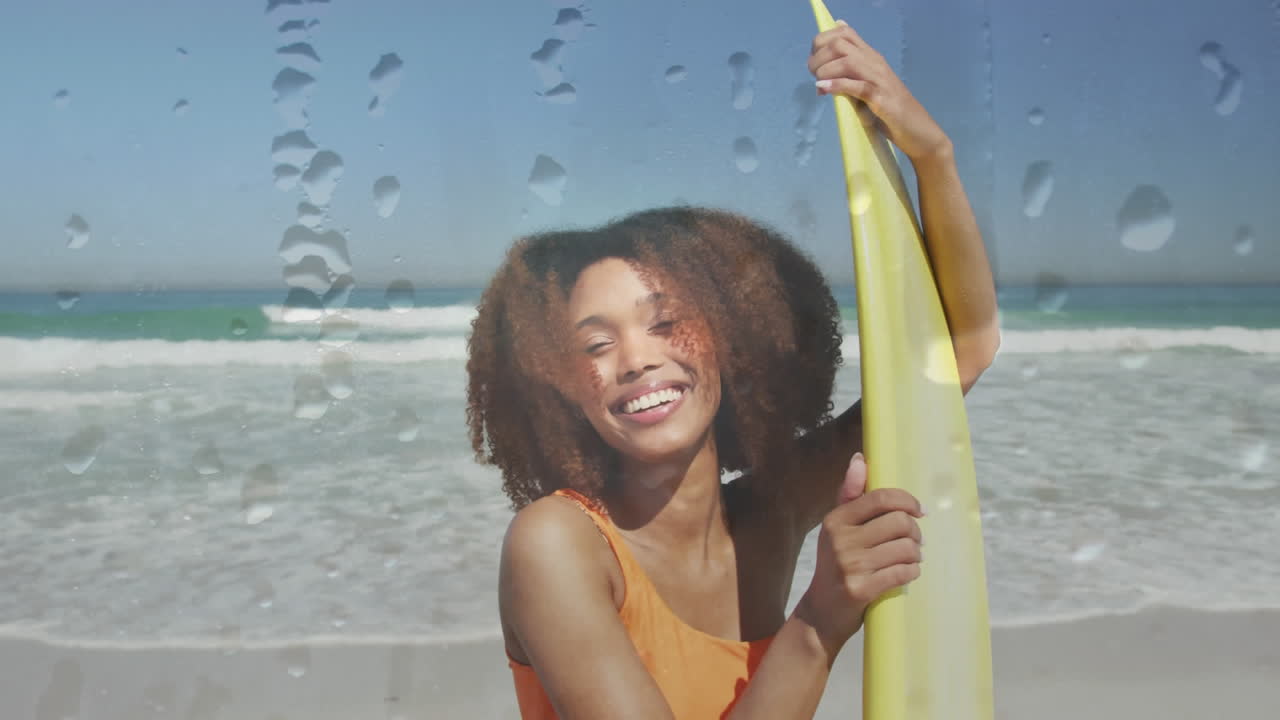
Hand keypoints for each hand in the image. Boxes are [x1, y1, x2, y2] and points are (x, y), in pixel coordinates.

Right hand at [796, 452, 923, 655]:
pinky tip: (907, 572)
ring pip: (905, 548)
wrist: (821, 612)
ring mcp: (850, 565)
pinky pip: (903, 572)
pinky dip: (912, 572)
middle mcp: (840, 539)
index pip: (880, 498)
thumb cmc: (836, 565)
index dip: (907, 501)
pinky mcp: (861, 589)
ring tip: (911, 557)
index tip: (918, 510)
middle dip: (915, 531)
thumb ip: (849, 494)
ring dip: (915, 554)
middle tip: (915, 540)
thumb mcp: (837, 529)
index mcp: (836, 520)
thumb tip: (860, 459)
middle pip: (899, 522)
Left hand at [808, 20, 950, 162]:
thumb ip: (850, 76)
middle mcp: (876, 64)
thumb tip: (825, 67)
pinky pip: (858, 86)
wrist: (920, 132)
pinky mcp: (882, 100)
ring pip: (848, 61)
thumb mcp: (867, 88)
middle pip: (841, 43)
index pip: (845, 33)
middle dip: (819, 55)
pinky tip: (824, 89)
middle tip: (812, 73)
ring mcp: (880, 81)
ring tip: (818, 82)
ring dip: (826, 69)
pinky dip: (838, 85)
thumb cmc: (891, 112)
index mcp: (872, 59)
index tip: (814, 58)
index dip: (823, 41)